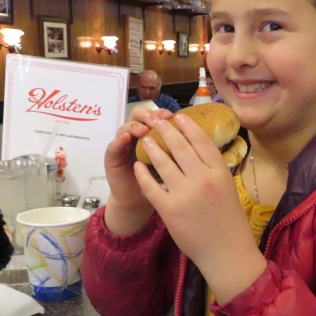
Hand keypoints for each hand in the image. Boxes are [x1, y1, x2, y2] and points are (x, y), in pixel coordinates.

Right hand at [102, 107, 172, 235]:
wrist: (139, 201)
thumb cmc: (162, 184)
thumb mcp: (177, 167)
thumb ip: (184, 151)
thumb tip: (203, 135)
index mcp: (155, 134)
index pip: (159, 116)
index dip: (166, 114)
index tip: (177, 117)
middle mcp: (138, 135)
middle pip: (142, 115)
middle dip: (152, 116)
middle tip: (160, 119)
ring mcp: (124, 144)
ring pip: (128, 126)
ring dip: (136, 125)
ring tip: (144, 129)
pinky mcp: (113, 156)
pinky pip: (113, 146)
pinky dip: (119, 140)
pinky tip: (126, 138)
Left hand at [134, 113, 265, 302]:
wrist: (226, 252)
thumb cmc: (230, 221)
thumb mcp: (228, 188)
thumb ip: (213, 169)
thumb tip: (197, 150)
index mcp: (220, 172)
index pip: (202, 141)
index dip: (189, 126)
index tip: (179, 117)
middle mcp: (202, 179)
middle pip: (180, 146)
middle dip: (166, 130)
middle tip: (156, 120)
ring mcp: (185, 194)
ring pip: (163, 162)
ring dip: (152, 148)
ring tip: (145, 139)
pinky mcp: (169, 210)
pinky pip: (151, 186)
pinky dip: (143, 174)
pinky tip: (137, 166)